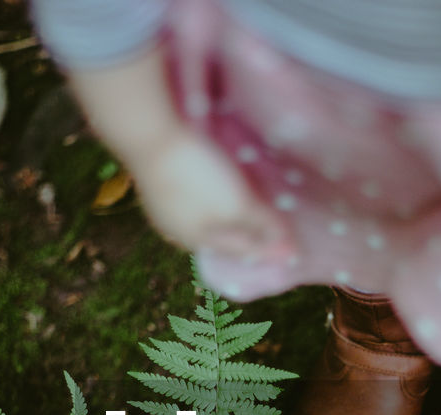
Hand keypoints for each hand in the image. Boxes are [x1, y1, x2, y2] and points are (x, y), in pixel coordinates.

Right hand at [131, 129, 294, 259]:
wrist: (149, 137)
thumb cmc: (197, 176)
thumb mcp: (236, 204)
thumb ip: (260, 225)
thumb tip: (283, 246)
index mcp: (200, 241)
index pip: (242, 251)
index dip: (268, 250)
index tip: (291, 251)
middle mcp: (179, 230)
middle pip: (220, 240)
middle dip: (245, 240)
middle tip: (268, 239)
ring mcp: (165, 207)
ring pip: (204, 221)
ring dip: (227, 222)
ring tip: (245, 217)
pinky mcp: (159, 182)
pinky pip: (193, 201)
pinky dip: (211, 203)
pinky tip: (214, 193)